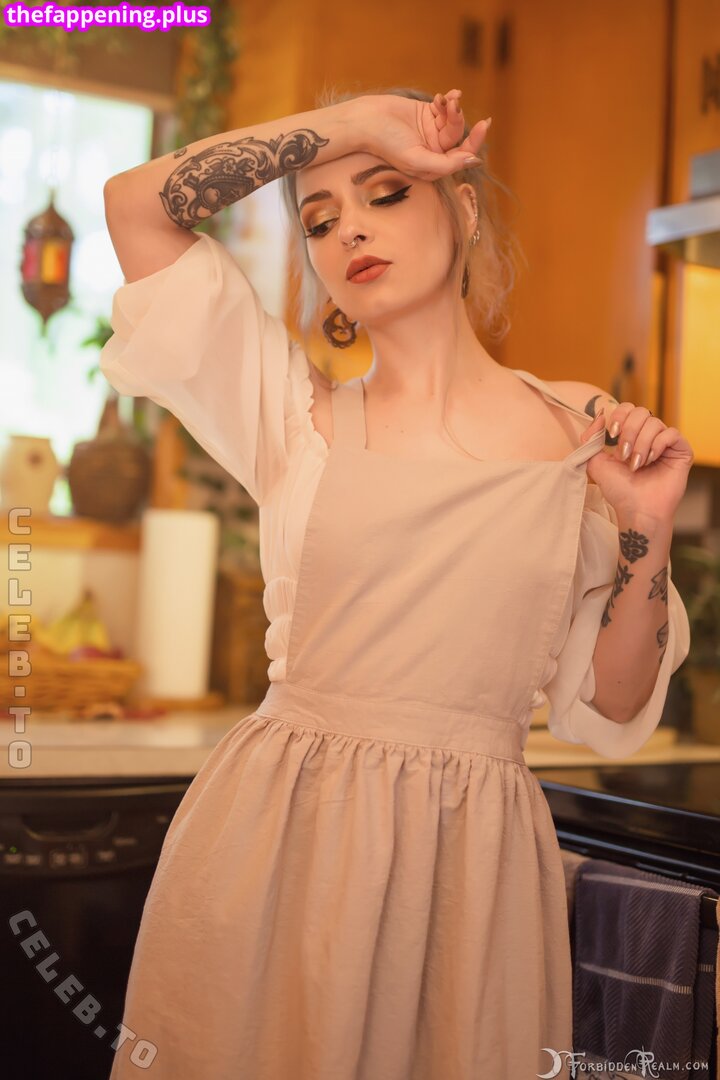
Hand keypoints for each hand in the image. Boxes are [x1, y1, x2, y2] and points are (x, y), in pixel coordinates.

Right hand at [358, 89, 490, 180]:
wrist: (366, 121)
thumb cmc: (387, 144)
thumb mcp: (417, 160)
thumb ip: (446, 164)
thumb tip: (474, 160)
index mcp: (433, 166)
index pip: (460, 157)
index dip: (473, 143)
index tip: (483, 125)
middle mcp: (434, 150)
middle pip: (458, 137)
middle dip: (458, 120)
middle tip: (455, 106)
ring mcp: (431, 131)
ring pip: (452, 120)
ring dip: (452, 108)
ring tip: (443, 100)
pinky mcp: (427, 113)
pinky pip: (446, 107)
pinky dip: (449, 100)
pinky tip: (445, 95)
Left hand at [579, 399, 693, 523]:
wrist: (637, 509)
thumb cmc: (618, 490)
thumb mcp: (595, 461)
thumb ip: (591, 437)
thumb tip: (600, 414)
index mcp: (630, 435)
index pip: (627, 409)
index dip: (619, 415)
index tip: (612, 433)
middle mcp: (648, 436)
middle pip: (641, 411)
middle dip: (629, 432)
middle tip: (624, 455)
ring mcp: (665, 443)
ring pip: (654, 423)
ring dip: (641, 444)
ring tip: (637, 465)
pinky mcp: (681, 450)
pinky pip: (671, 433)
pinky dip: (658, 445)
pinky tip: (651, 461)